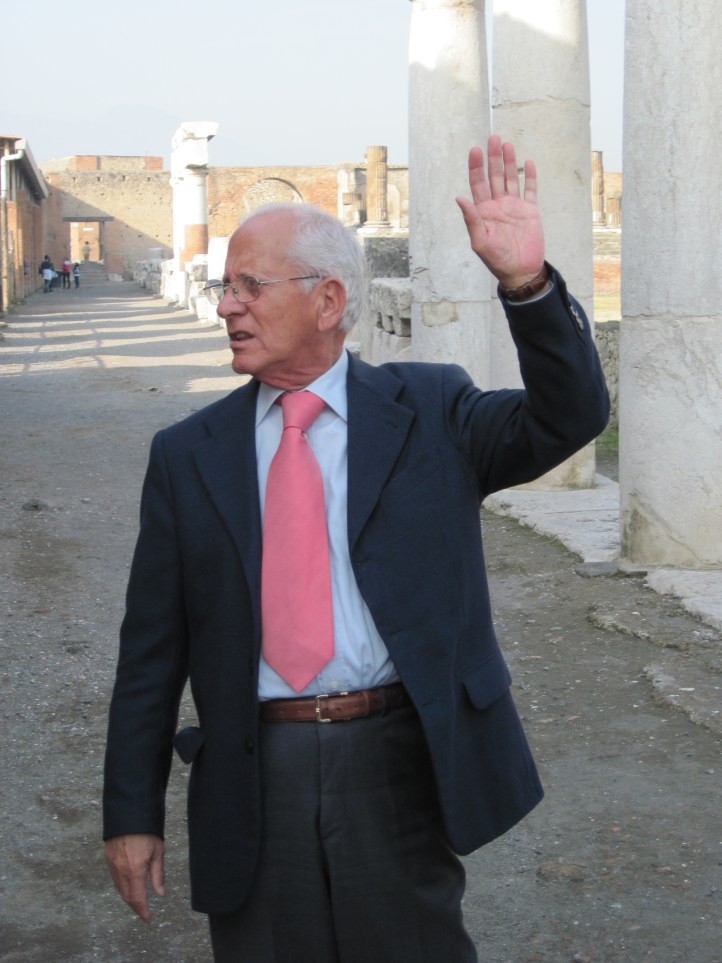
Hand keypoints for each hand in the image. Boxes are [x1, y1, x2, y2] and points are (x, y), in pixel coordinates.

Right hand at [105, 833, 165, 922]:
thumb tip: (160, 894)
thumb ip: (158, 875)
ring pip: (119, 889)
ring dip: (128, 897)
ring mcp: (112, 865)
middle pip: (126, 896)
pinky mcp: (108, 859)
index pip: (137, 898)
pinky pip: (114, 878)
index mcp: (135, 870)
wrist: (129, 815)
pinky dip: (121, 886)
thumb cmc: (147, 832)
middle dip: (135, 907)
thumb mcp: (158, 852)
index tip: (148, 919)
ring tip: (137, 901)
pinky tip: (128, 886)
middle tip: (143, 912)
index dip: (142, 911)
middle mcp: (121, 871)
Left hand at [456, 135, 544, 288]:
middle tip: (493, 138)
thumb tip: (459, 198)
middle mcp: (497, 205)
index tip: (475, 150)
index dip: (476, 166)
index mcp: (483, 211)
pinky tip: (528, 162)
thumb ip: (472, 220)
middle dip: (493, 158)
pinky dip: (530, 176)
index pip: (478, 184)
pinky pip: (530, 189)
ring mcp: (514, 206)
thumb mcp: (481, 242)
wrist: (521, 271)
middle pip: (494, 176)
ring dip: (509, 162)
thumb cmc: (497, 260)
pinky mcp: (530, 211)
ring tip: (507, 144)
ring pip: (511, 178)